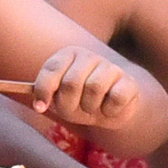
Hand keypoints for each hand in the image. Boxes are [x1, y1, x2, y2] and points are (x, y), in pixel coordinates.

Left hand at [27, 45, 146, 134]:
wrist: (108, 110)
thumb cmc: (77, 102)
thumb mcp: (56, 99)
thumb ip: (42, 95)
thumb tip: (37, 105)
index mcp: (69, 55)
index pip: (52, 69)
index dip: (44, 90)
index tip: (40, 107)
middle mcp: (90, 57)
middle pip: (71, 83)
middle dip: (68, 105)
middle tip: (73, 110)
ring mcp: (112, 68)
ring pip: (94, 89)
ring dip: (89, 108)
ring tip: (91, 108)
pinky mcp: (129, 82)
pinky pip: (115, 98)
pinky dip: (108, 111)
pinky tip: (108, 110)